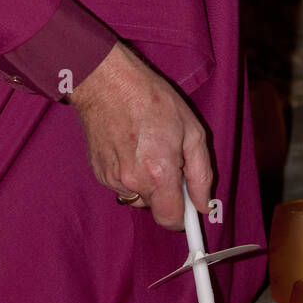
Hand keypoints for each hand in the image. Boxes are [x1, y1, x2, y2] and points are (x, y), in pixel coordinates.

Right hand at [69, 42, 213, 230]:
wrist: (106, 82)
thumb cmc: (151, 99)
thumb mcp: (192, 130)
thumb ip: (201, 174)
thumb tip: (204, 205)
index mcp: (159, 173)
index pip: (171, 220)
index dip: (183, 216)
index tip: (188, 207)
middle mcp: (133, 181)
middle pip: (155, 207)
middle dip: (165, 191)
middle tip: (168, 159)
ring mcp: (111, 178)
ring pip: (137, 196)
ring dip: (145, 182)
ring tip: (146, 148)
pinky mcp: (98, 172)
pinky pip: (120, 185)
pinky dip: (128, 173)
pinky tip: (129, 146)